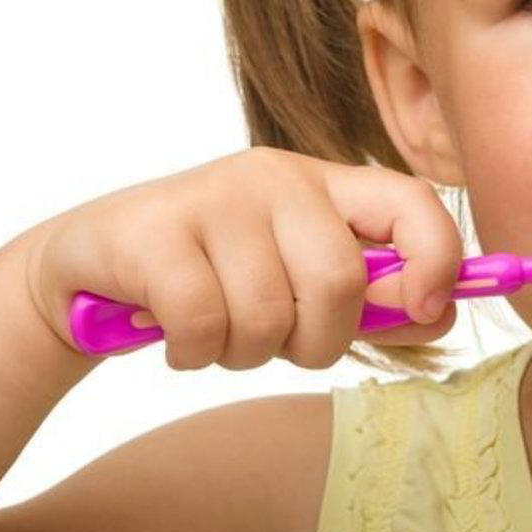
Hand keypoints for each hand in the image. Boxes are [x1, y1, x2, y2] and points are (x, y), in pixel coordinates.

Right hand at [19, 148, 460, 368]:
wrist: (90, 269)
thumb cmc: (216, 280)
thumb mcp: (300, 282)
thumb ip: (374, 298)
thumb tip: (441, 313)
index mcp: (325, 185)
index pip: (412, 201)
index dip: (438, 258)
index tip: (430, 309)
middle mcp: (275, 177)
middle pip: (338, 281)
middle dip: (316, 342)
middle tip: (279, 344)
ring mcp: (213, 197)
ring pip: (269, 316)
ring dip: (245, 353)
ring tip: (217, 331)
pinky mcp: (154, 231)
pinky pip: (204, 327)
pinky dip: (194, 354)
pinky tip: (173, 333)